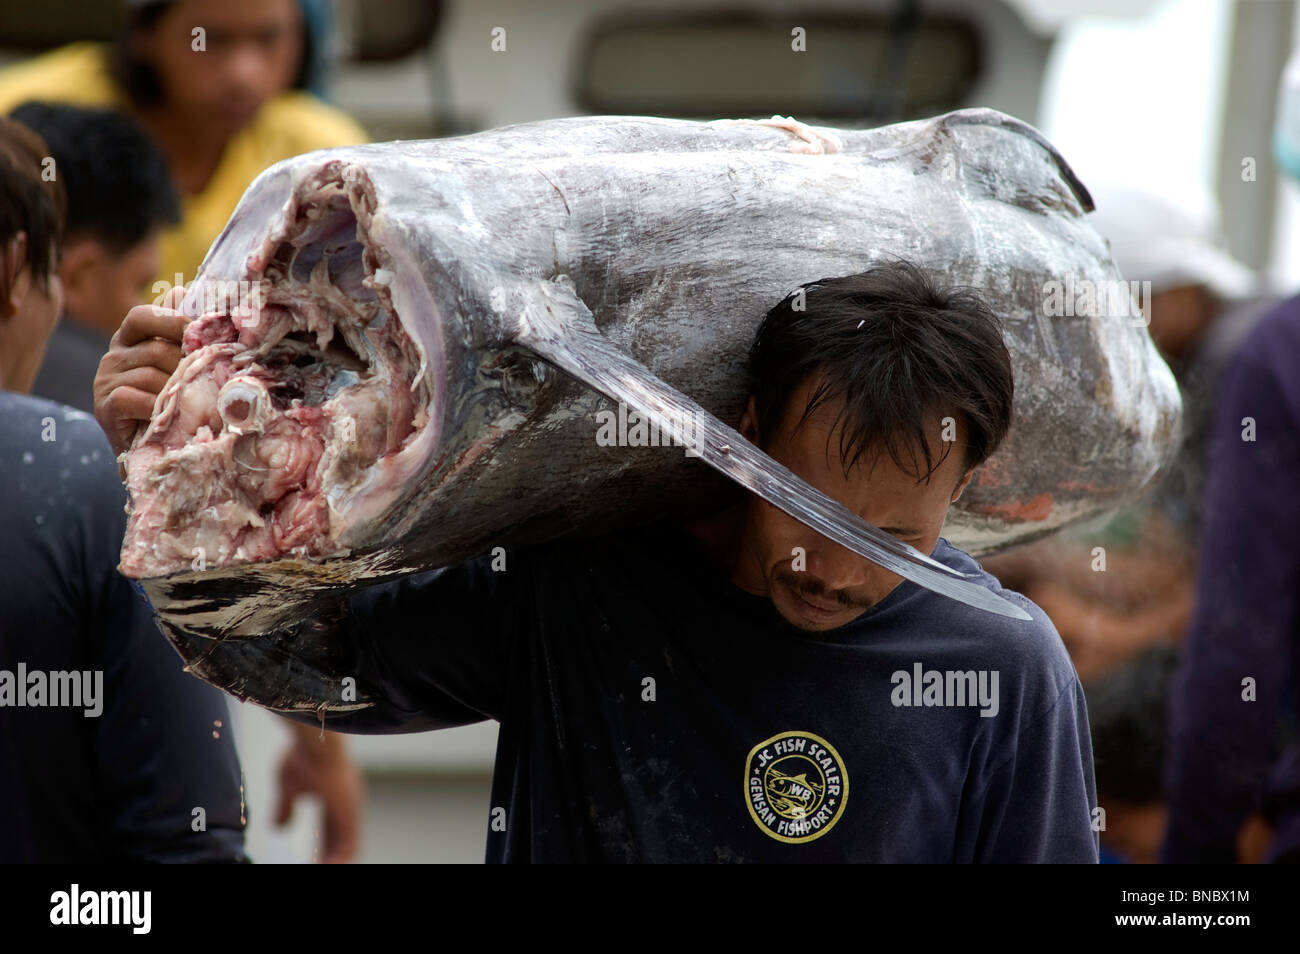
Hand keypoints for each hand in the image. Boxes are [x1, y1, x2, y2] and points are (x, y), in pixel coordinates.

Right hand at [93, 285, 187, 457]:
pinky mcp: (104, 407)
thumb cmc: (171, 402)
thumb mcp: (178, 365)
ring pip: (150, 375)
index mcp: (131, 340)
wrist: (155, 450)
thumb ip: (180, 331)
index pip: (142, 316)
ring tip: (188, 404)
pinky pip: (134, 397)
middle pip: (156, 350)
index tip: (199, 333)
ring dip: (175, 391)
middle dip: (185, 367)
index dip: (172, 321)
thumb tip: (181, 289)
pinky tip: (165, 416)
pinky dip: (156, 407)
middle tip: (204, 383)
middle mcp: (113, 356)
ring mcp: (105, 381)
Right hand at [274, 721, 363, 863]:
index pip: (331, 828)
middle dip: (330, 856)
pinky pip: (352, 844)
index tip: (313, 859)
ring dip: (334, 860)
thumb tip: (278, 828)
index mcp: (334, 797)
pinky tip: (325, 866)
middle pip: (341, 839)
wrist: (315, 740)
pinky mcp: (352, 812)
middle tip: (317, 865)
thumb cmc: (302, 755)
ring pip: (349, 844)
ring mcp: (351, 808)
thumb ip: (285, 807)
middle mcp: (346, 804)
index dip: (323, 846)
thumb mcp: (288, 787)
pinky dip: (340, 858)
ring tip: (320, 868)